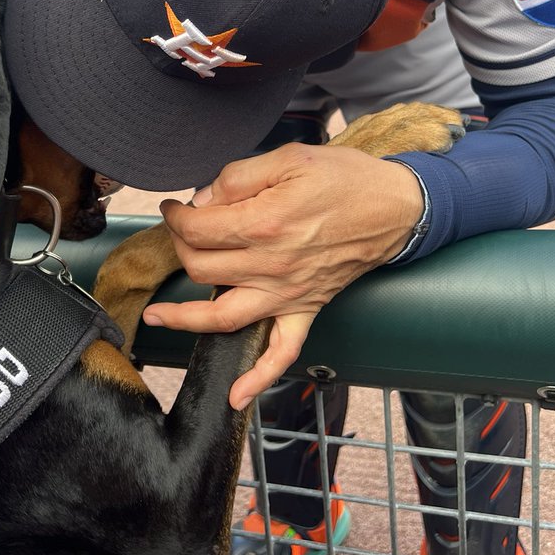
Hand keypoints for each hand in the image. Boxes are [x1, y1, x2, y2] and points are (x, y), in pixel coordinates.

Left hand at [143, 143, 423, 408]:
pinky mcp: (307, 309)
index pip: (197, 229)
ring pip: (223, 317)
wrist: (397, 206)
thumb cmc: (346, 178)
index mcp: (264, 223)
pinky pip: (282, 353)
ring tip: (157, 316)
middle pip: (201, 268)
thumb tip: (202, 200)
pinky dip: (258, 378)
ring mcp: (288, 293)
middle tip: (181, 232)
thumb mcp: (289, 158)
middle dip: (180, 248)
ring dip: (185, 319)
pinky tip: (236, 396)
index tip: (174, 207)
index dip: (176, 216)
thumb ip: (238, 177)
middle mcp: (272, 265)